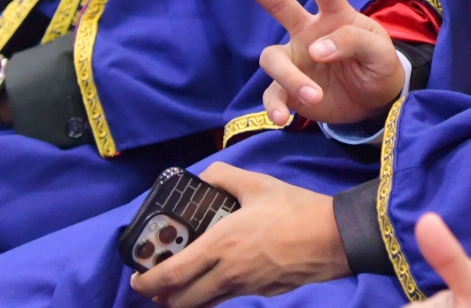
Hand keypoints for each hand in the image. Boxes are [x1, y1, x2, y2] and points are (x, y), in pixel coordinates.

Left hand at [128, 163, 347, 307]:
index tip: (137, 278)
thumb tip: (203, 177)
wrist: (333, 238)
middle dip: (161, 296)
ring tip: (182, 283)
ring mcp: (243, 288)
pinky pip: (224, 299)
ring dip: (184, 298)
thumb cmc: (294, 210)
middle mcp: (225, 274)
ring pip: (201, 305)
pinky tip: (217, 278)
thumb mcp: (257, 183)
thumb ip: (223, 176)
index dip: (146, 282)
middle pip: (180, 300)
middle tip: (156, 282)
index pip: (170, 274)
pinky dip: (210, 295)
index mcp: (219, 245)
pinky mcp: (260, 293)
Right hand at [230, 0, 404, 126]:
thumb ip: (353, 42)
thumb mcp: (379, 52)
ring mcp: (296, 60)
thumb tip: (317, 49)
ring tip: (315, 95)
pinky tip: (284, 119)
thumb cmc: (377, 65)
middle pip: (279, 4)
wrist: (374, 101)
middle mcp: (308, 32)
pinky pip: (272, 95)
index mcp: (335, 16)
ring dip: (290, 77)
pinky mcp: (289, 91)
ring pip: (273, 59)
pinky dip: (274, 107)